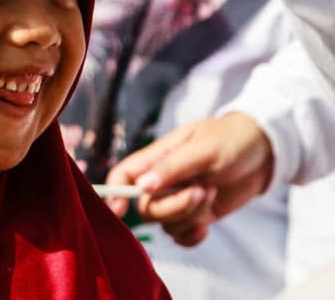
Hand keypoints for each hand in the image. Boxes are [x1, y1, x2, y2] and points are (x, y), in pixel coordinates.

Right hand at [104, 112, 273, 245]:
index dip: (114, 192)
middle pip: (146, 208)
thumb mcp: (203, 149)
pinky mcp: (195, 215)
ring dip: (191, 216)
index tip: (119, 209)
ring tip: (212, 192)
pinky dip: (192, 236)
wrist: (263, 152)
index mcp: (156, 159)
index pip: (122, 176)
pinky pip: (180, 236)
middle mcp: (162, 182)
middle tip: (202, 191)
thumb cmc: (230, 140)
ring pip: (166, 224)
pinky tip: (208, 225)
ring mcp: (177, 200)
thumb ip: (172, 167)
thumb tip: (142, 186)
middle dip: (174, 207)